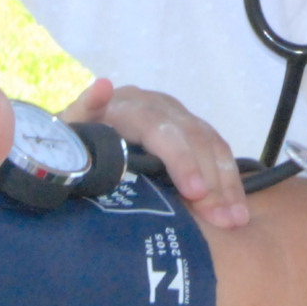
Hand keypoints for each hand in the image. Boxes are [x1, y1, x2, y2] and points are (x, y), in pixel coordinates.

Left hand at [60, 78, 248, 227]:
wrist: (78, 139)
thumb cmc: (72, 143)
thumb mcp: (69, 131)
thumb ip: (83, 112)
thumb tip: (103, 86)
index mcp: (129, 107)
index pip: (162, 129)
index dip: (182, 159)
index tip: (195, 193)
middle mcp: (159, 106)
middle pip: (195, 138)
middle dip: (213, 180)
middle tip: (225, 219)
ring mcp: (178, 117)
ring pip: (212, 145)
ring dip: (228, 183)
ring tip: (236, 219)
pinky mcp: (189, 131)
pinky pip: (217, 151)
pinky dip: (229, 181)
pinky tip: (236, 208)